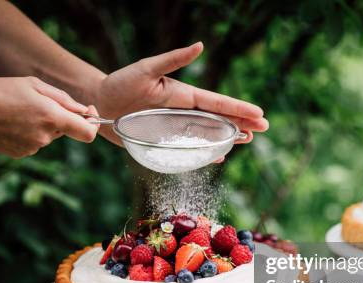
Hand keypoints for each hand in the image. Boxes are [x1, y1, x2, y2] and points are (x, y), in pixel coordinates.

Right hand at [0, 77, 98, 157]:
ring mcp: (32, 148)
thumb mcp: (32, 84)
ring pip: (48, 135)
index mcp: (52, 117)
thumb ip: (63, 99)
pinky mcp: (20, 154)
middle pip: (66, 130)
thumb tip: (85, 110)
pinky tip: (9, 121)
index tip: (89, 114)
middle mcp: (45, 137)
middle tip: (37, 102)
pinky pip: (34, 142)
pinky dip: (28, 132)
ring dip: (41, 124)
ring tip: (17, 110)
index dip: (93, 124)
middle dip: (60, 118)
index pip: (88, 133)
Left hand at [92, 42, 267, 146]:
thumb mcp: (146, 69)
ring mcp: (175, 127)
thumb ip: (173, 59)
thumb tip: (200, 46)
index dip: (238, 109)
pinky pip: (190, 148)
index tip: (259, 114)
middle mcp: (183, 111)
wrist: (100, 102)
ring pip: (208, 133)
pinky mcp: (165, 140)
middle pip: (218, 119)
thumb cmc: (120, 83)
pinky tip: (218, 155)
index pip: (216, 102)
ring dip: (228, 137)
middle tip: (262, 129)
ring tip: (247, 140)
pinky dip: (205, 152)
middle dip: (241, 123)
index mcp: (183, 95)